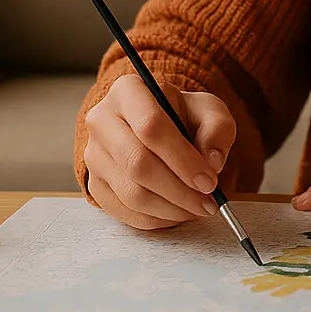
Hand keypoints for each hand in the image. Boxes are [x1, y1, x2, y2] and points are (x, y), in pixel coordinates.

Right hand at [83, 74, 236, 230]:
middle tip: (209, 202)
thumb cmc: (182, 116)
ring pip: (131, 193)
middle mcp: (102, 121)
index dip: (182, 159)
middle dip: (179, 190)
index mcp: (128, 91)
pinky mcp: (95, 183)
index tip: (209, 181)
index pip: (150, 126)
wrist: (154, 127)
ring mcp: (94, 155)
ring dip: (171, 208)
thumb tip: (212, 162)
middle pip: (138, 163)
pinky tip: (179, 213)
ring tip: (199, 208)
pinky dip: (157, 219)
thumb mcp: (207, 110)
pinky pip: (124, 211)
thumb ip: (217, 128)